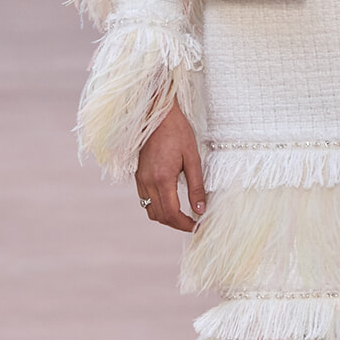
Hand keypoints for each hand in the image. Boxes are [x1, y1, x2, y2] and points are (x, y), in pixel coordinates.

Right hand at [135, 100, 205, 231]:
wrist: (156, 114)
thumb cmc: (177, 132)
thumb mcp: (193, 158)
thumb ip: (196, 186)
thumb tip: (201, 209)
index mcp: (162, 178)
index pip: (172, 213)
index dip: (185, 224)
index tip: (197, 226)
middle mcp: (147, 182)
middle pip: (160, 216)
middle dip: (177, 224)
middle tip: (193, 223)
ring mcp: (140, 179)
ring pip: (150, 211)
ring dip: (166, 217)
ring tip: (183, 215)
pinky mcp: (138, 175)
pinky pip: (145, 200)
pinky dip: (158, 207)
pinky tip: (171, 202)